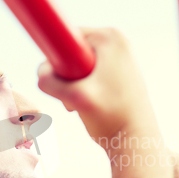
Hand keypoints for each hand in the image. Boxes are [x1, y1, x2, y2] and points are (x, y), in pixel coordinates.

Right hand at [37, 28, 159, 142]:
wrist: (137, 140)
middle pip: (70, 52)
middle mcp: (117, 42)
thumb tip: (41, 73)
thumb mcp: (75, 97)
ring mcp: (119, 57)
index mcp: (110, 38)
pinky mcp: (118, 72)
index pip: (65, 37)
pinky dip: (82, 89)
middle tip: (74, 97)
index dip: (56, 60)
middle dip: (66, 76)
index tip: (63, 81)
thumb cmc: (112, 118)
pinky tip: (93, 104)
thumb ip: (50, 82)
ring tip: (84, 103)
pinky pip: (87, 74)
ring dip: (72, 86)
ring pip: (76, 66)